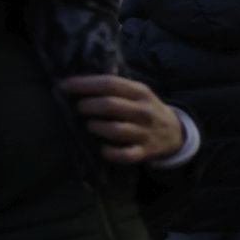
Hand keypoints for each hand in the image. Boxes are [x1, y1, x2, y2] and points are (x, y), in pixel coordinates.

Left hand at [60, 75, 185, 163]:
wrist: (175, 133)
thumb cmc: (144, 109)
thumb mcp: (137, 93)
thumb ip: (114, 88)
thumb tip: (76, 84)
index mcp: (140, 92)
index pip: (110, 84)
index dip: (85, 84)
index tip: (64, 85)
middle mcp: (144, 111)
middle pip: (111, 105)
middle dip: (89, 106)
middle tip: (79, 108)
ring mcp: (145, 132)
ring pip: (116, 130)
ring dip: (97, 127)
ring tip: (90, 126)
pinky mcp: (145, 152)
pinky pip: (125, 155)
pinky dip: (111, 152)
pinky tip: (103, 149)